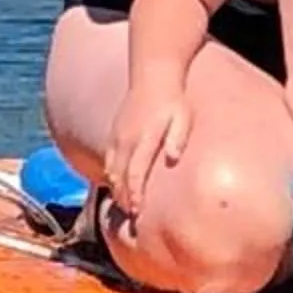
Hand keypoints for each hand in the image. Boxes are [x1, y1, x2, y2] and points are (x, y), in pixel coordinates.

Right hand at [104, 83, 192, 219]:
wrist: (153, 75)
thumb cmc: (173, 99)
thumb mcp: (183, 118)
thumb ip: (177, 139)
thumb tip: (173, 157)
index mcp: (144, 139)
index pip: (136, 174)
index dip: (135, 195)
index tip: (138, 212)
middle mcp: (126, 140)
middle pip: (120, 177)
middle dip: (124, 198)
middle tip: (131, 217)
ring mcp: (118, 136)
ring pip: (112, 169)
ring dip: (116, 189)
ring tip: (124, 206)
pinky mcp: (115, 132)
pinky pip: (109, 159)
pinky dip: (111, 175)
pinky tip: (117, 184)